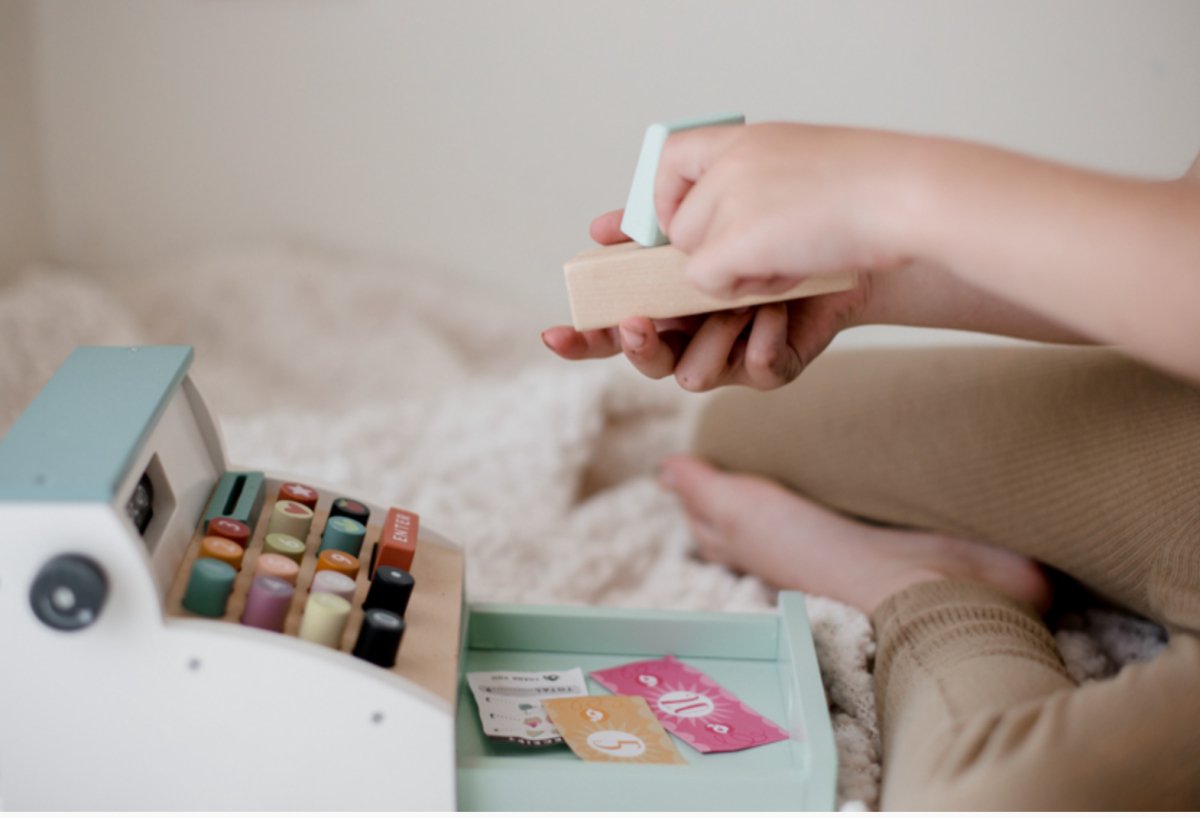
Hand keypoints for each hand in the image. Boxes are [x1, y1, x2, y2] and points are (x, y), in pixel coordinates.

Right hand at [542, 209, 873, 391]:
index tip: (553, 333)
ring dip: (714, 330)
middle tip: (638, 320)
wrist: (840, 238)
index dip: (580, 338)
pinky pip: (755, 368)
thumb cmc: (771, 222)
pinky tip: (779, 308)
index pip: (608, 329)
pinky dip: (764, 334)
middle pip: (645, 361)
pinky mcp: (771, 368)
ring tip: (743, 296)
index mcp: (666, 303)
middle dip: (638, 345)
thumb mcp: (704, 208)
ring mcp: (730, 357)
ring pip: (694, 375)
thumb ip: (650, 222)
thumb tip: (598, 228)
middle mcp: (692, 335)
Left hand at [658, 122, 915, 298]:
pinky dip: (741, 289)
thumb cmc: (880, 188)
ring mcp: (730, 199)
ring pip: (692, 255)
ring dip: (734, 271)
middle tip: (766, 251)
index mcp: (749, 138)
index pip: (671, 156)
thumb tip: (736, 225)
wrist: (909, 195)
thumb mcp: (810, 165)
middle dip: (713, 248)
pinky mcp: (736, 240)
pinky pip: (704, 281)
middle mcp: (731, 161)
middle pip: (680, 222)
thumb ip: (765, 183)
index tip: (678, 219)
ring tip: (789, 258)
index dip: (666, 194)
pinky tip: (787, 273)